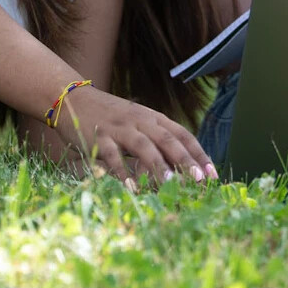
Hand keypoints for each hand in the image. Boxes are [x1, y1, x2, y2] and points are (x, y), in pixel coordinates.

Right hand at [52, 85, 217, 187]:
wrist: (73, 99)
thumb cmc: (111, 118)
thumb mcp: (137, 124)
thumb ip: (156, 142)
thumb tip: (181, 169)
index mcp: (153, 117)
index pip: (182, 134)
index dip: (198, 153)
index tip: (213, 174)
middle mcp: (140, 120)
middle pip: (168, 139)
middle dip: (185, 160)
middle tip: (200, 180)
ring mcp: (120, 128)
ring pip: (143, 145)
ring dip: (158, 165)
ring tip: (170, 184)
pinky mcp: (99, 136)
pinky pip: (112, 156)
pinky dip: (122, 172)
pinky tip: (130, 188)